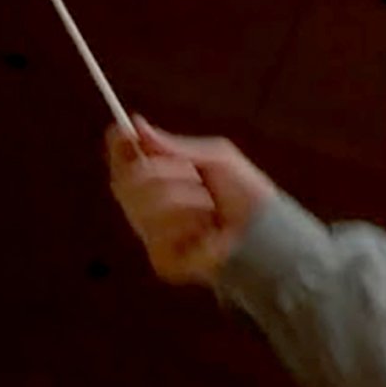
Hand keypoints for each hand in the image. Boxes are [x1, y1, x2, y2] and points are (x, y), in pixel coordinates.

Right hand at [105, 115, 279, 285]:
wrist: (266, 230)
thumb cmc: (245, 192)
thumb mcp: (217, 158)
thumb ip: (177, 146)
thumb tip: (138, 127)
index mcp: (158, 181)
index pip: (123, 163)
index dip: (119, 148)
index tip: (123, 133)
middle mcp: (148, 208)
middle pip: (125, 181)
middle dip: (164, 171)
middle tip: (192, 173)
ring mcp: (153, 235)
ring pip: (145, 206)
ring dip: (185, 198)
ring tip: (209, 205)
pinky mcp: (162, 260)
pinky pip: (158, 235)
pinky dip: (188, 225)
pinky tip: (206, 231)